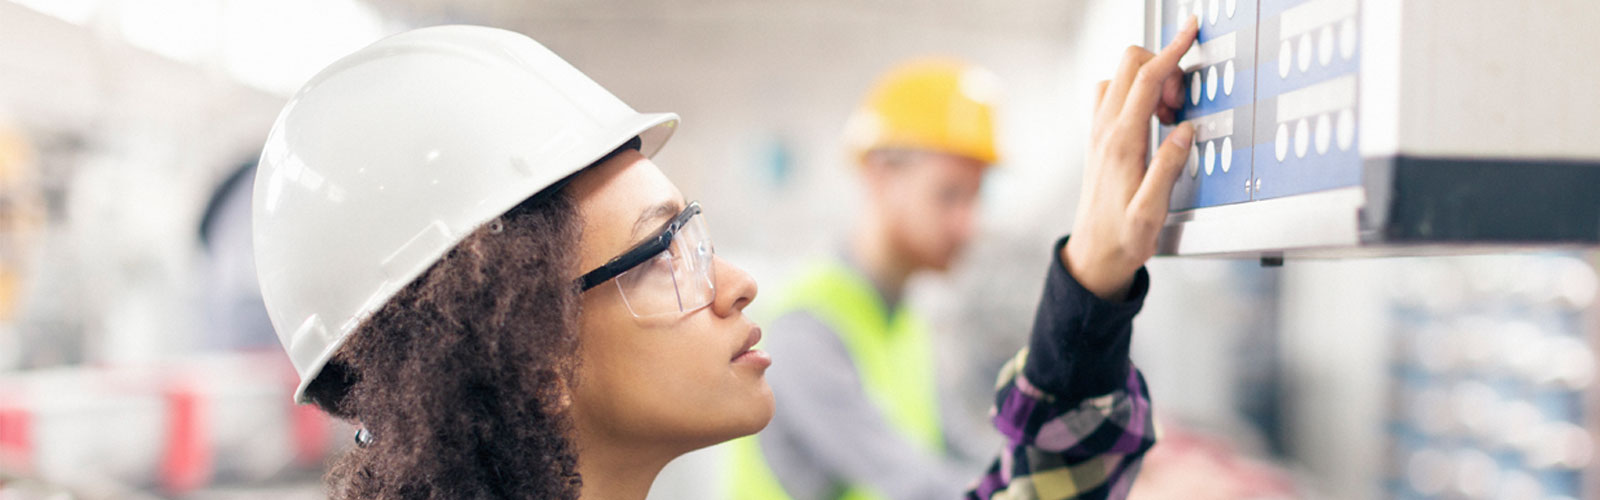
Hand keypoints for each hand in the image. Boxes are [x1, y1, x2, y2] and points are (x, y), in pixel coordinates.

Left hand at [1063, 16, 1199, 300]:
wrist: (1093, 255)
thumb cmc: (1123, 238)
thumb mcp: (1152, 211)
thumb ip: (1168, 168)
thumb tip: (1185, 130)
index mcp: (1122, 142)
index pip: (1147, 80)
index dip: (1172, 50)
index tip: (1191, 31)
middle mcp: (1105, 130)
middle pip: (1130, 66)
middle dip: (1164, 67)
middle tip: (1183, 102)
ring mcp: (1098, 132)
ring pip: (1121, 77)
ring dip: (1150, 81)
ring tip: (1170, 115)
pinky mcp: (1098, 139)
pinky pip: (1114, 97)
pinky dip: (1137, 95)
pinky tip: (1154, 121)